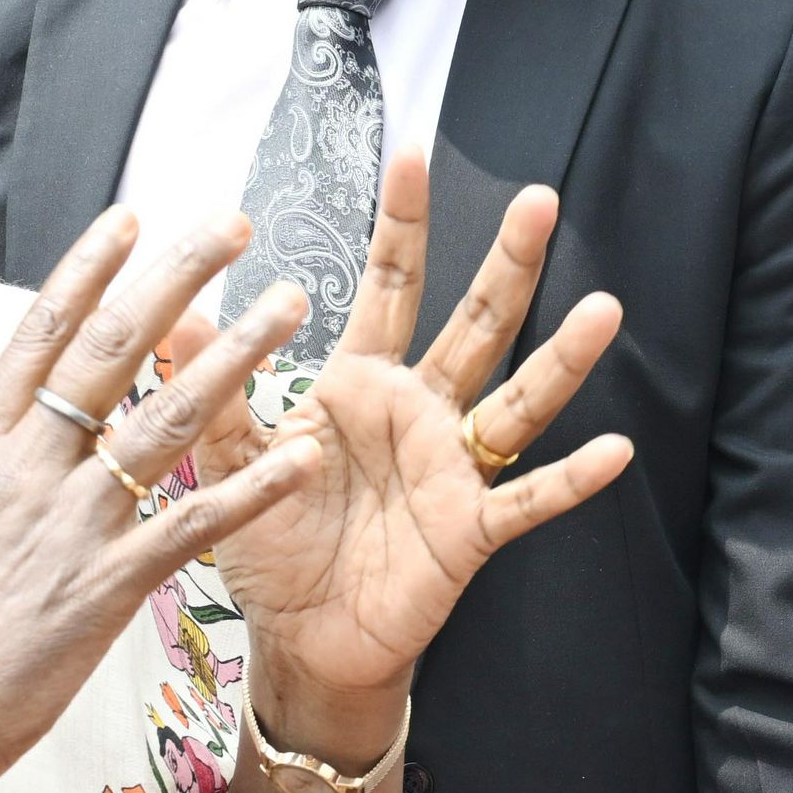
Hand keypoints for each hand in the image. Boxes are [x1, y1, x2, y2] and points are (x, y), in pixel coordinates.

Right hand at [0, 207, 325, 792]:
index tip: (133, 216)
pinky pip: (195, 522)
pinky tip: (306, 456)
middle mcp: (29, 465)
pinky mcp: (109, 585)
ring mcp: (73, 522)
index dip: (90, 267)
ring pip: (168, 417)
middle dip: (179, 277)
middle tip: (234, 224)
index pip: (42, 331)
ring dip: (237, 355)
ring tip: (289, 305)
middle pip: (115, 348)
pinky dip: (255, 486)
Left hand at [195, 151, 632, 748]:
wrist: (305, 639)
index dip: (401, 225)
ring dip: (561, 360)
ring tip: (604, 309)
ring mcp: (453, 469)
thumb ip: (215, 391)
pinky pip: (528, 500)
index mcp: (362, 385)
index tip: (412, 153)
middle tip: (540, 199)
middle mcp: (420, 414)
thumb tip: (179, 311)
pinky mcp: (470, 531)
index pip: (388, 287)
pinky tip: (614, 449)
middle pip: (474, 324)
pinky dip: (570, 479)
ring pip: (518, 402)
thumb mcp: (230, 462)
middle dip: (506, 263)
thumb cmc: (275, 546)